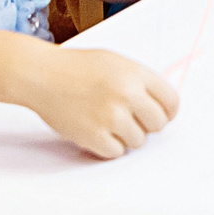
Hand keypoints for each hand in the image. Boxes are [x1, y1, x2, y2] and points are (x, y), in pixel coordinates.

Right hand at [21, 47, 178, 157]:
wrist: (41, 74)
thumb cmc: (76, 67)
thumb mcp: (114, 62)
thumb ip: (139, 81)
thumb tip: (160, 104)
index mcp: (135, 73)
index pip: (171, 101)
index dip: (167, 111)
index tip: (161, 115)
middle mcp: (126, 94)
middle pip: (158, 124)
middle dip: (147, 125)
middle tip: (131, 120)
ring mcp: (110, 116)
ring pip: (138, 141)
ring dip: (126, 136)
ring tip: (108, 123)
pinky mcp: (94, 135)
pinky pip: (116, 152)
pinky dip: (108, 146)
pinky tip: (97, 131)